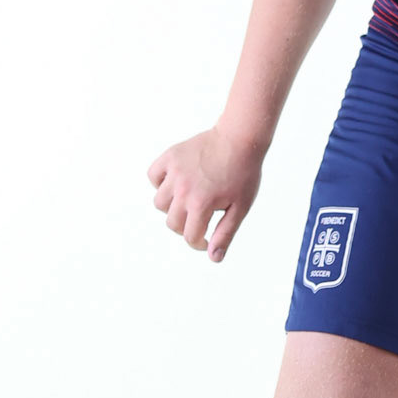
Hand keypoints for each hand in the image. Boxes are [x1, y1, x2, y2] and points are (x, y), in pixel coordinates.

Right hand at [146, 125, 264, 262]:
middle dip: (186, 227)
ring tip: (188, 200)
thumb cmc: (244, 174)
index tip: (207, 240)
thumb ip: (225, 233)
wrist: (240, 139)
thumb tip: (213, 257)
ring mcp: (175, 172)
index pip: (190, 236)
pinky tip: (175, 184)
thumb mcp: (240, 207)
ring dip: (171, 207)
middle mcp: (183, 189)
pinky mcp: (170, 157)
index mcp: (201, 203)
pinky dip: (160, 183)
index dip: (199, 243)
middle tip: (200, 219)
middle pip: (172, 223)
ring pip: (159, 202)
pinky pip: (153, 176)